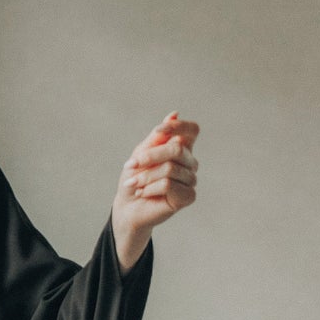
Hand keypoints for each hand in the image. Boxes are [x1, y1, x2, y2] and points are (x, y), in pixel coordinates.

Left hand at [111, 112, 199, 272]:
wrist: (127, 207)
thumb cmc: (135, 178)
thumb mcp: (141, 153)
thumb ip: (157, 137)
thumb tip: (175, 113)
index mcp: (181, 148)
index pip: (192, 130)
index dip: (178, 127)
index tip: (158, 131)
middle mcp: (190, 163)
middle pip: (177, 148)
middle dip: (149, 156)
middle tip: (132, 165)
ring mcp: (190, 180)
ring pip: (170, 168)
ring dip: (145, 176)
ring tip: (135, 184)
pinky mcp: (188, 197)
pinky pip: (169, 185)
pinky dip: (151, 189)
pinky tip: (145, 194)